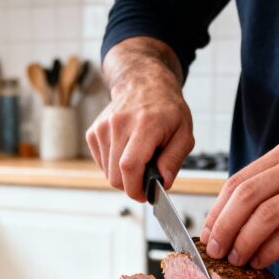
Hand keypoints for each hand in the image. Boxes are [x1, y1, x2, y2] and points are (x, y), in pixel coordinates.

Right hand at [85, 73, 193, 201]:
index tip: (145, 195)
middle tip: (145, 181)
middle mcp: (119, 124)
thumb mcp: (184, 134)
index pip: (129, 166)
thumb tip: (163, 183)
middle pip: (116, 175)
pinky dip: (113, 166)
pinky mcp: (94, 131)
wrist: (144, 84)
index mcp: (144, 125)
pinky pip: (101, 162)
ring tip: (139, 160)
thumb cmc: (167, 110)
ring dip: (123, 175)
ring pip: (107, 172)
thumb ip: (174, 160)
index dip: (135, 188)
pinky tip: (126, 153)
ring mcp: (103, 127)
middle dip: (131, 186)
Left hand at [200, 141, 278, 268]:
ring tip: (237, 260)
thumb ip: (275, 187)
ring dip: (244, 242)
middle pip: (245, 197)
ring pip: (265, 216)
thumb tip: (233, 219)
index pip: (237, 181)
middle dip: (224, 228)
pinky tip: (263, 261)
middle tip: (215, 251)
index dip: (216, 211)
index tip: (207, 234)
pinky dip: (270, 251)